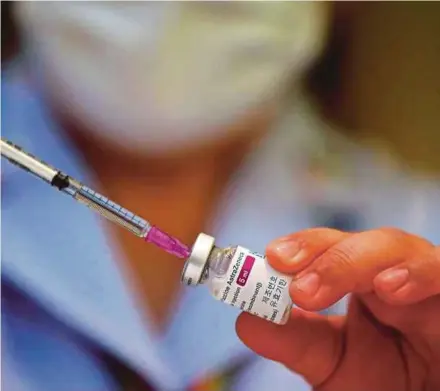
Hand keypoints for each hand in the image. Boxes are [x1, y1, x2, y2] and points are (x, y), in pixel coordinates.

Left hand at [236, 228, 439, 390]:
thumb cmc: (387, 384)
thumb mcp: (332, 364)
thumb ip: (294, 340)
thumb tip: (245, 320)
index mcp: (360, 284)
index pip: (327, 250)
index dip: (300, 247)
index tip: (270, 257)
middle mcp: (393, 274)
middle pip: (359, 240)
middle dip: (320, 251)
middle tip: (284, 266)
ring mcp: (426, 283)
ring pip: (397, 246)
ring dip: (353, 260)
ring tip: (315, 288)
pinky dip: (419, 273)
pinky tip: (391, 287)